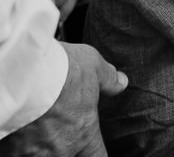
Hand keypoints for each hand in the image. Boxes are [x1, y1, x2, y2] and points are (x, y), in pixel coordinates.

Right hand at [0, 43, 127, 156]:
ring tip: (34, 132)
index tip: (91, 150)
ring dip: (35, 147)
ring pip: (36, 156)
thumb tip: (120, 83)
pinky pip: (13, 152)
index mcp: (83, 133)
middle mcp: (59, 149)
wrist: (19, 75)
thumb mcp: (92, 66)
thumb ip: (107, 80)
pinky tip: (14, 133)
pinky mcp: (6, 149)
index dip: (96, 155)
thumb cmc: (58, 70)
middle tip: (57, 133)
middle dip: (61, 148)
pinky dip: (14, 146)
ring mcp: (30, 153)